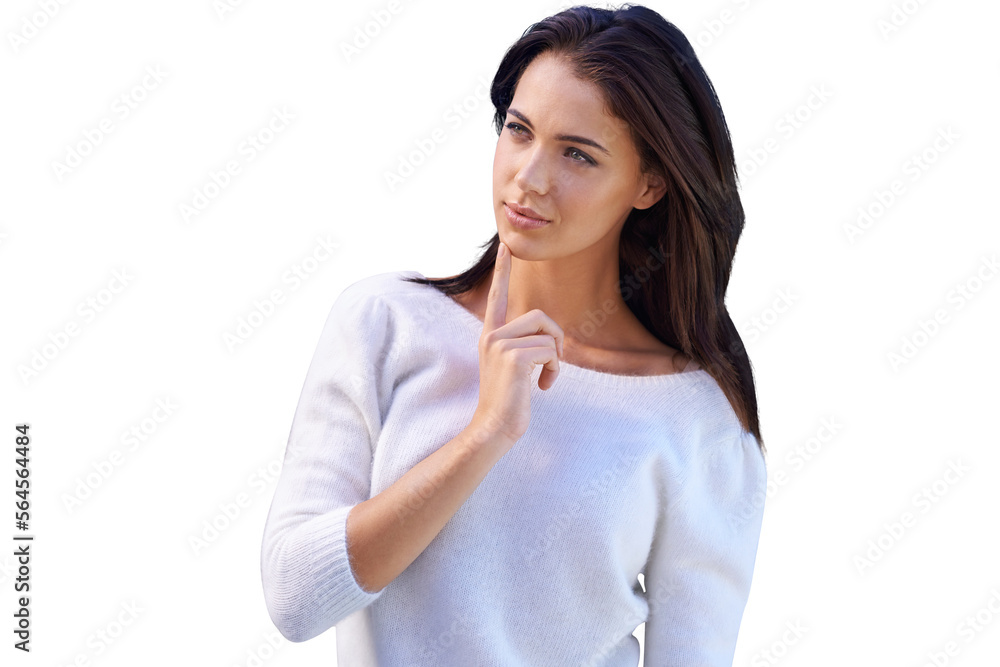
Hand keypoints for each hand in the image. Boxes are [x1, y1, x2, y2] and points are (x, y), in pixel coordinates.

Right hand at [470, 241, 563, 444]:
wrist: (494, 427)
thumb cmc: (509, 402)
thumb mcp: (514, 369)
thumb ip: (525, 347)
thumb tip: (553, 339)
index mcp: (490, 336)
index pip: (498, 297)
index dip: (502, 271)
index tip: (506, 247)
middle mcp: (492, 336)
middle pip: (539, 317)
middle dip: (555, 339)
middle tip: (552, 364)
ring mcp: (500, 344)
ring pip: (547, 334)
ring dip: (555, 358)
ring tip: (544, 379)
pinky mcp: (513, 357)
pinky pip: (550, 351)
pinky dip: (555, 370)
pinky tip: (543, 387)